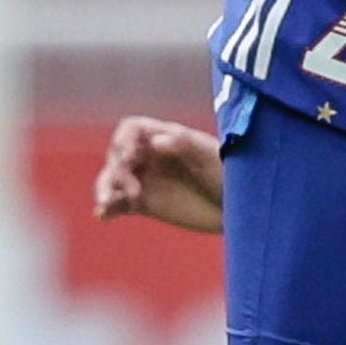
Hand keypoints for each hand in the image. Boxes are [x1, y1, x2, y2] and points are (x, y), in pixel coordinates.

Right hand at [94, 117, 225, 234]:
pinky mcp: (146, 204)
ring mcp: (146, 180)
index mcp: (165, 137)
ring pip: (112, 179)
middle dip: (118, 170)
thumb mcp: (212, 157)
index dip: (124, 140)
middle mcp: (150, 156)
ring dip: (105, 189)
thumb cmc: (232, 174)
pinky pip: (119, 204)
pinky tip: (102, 215)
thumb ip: (185, 144)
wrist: (242, 207)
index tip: (129, 157)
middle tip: (134, 191)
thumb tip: (156, 141)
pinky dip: (108, 208)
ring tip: (105, 203)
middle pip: (117, 155)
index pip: (131, 130)